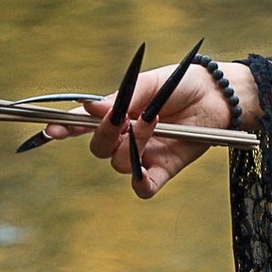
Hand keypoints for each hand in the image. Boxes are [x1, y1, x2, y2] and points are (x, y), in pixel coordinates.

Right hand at [43, 54, 251, 197]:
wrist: (218, 96)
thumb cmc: (182, 84)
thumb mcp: (150, 84)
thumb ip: (121, 98)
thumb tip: (90, 107)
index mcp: (118, 113)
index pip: (84, 124)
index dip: (66, 127)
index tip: (53, 129)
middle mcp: (126, 137)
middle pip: (99, 148)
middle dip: (105, 135)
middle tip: (122, 119)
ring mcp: (144, 155)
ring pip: (119, 164)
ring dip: (132, 144)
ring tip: (154, 121)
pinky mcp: (164, 169)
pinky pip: (144, 187)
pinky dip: (141, 183)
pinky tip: (143, 173)